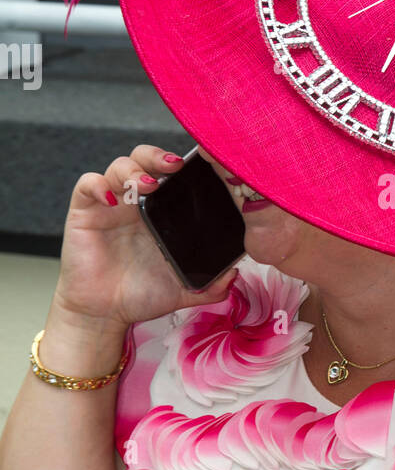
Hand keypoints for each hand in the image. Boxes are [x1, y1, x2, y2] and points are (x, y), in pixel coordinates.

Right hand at [51, 146, 238, 329]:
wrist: (105, 313)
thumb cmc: (142, 294)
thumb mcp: (183, 288)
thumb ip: (210, 284)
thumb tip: (234, 275)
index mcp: (163, 210)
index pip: (171, 172)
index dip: (184, 163)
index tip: (200, 166)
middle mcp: (137, 201)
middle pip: (145, 158)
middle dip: (159, 156)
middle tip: (174, 166)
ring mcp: (111, 204)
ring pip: (119, 165)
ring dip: (134, 169)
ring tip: (148, 185)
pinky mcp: (85, 211)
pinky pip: (87, 185)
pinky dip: (98, 186)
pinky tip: (111, 199)